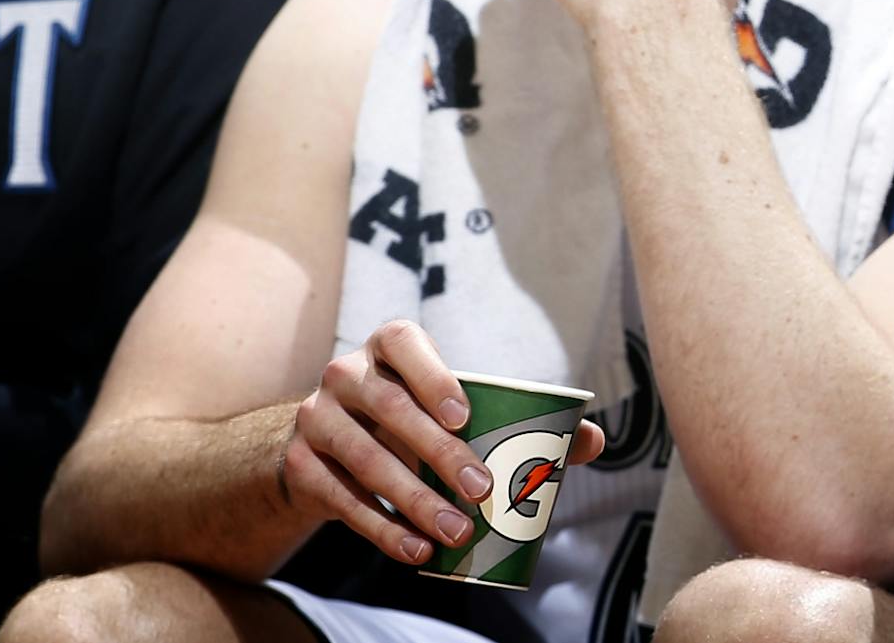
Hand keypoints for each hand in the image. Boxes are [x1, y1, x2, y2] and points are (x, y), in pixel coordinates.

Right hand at [279, 319, 605, 564]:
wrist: (325, 445)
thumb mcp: (450, 408)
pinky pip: (340, 498)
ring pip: (364, 458)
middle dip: (436, 453)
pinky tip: (414, 549)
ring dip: (412, 499)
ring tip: (455, 532)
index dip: (432, 376)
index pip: (404, 344)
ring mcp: (317, 417)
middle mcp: (346, 373)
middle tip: (481, 492)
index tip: (465, 415)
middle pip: (389, 408)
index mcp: (389, 347)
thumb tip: (592, 440)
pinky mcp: (302, 464)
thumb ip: (519, 418)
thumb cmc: (410, 418)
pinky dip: (380, 527)